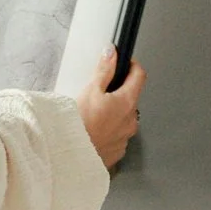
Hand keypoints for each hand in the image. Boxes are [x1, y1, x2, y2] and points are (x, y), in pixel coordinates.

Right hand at [76, 49, 145, 172]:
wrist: (70, 155)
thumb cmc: (79, 124)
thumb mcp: (91, 90)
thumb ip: (105, 70)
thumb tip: (112, 54)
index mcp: (127, 102)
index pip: (140, 76)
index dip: (132, 66)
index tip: (125, 63)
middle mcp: (131, 121)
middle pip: (130, 98)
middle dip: (118, 93)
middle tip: (99, 93)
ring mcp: (125, 138)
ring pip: (123, 119)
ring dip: (113, 114)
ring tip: (93, 115)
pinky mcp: (117, 151)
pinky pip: (116, 136)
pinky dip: (108, 131)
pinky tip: (93, 130)